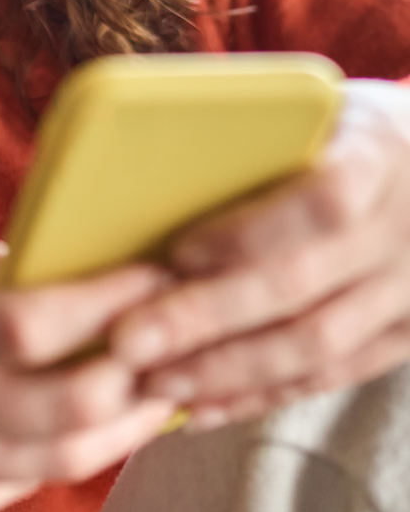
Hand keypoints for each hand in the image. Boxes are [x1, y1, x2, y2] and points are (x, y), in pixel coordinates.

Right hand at [0, 230, 174, 511]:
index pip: (30, 325)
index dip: (105, 299)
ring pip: (64, 458)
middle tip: (176, 332)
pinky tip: (97, 419)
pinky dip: (71, 449)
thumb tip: (53, 260)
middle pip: (69, 405)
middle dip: (139, 368)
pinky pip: (24, 483)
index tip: (152, 272)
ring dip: (127, 421)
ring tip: (160, 382)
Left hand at [112, 80, 409, 429]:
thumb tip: (144, 155)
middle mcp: (403, 231)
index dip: (250, 232)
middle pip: (301, 286)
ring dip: (227, 371)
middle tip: (129, 340)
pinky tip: (199, 406)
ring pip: (315, 346)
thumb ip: (254, 131)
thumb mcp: (318, 104)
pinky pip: (330, 376)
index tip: (179, 251)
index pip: (322, 201)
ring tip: (153, 380)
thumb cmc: (345, 125)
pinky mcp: (406, 338)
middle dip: (207, 319)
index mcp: (379, 154)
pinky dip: (261, 395)